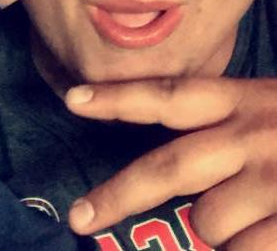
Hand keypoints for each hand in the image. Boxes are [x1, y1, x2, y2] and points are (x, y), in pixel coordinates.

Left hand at [64, 77, 276, 249]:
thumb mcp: (269, 108)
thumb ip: (223, 123)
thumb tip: (172, 159)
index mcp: (241, 101)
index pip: (168, 97)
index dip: (117, 98)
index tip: (72, 100)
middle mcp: (250, 137)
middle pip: (168, 169)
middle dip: (118, 196)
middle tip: (79, 217)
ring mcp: (273, 183)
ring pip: (206, 221)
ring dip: (216, 228)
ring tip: (253, 210)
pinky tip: (269, 232)